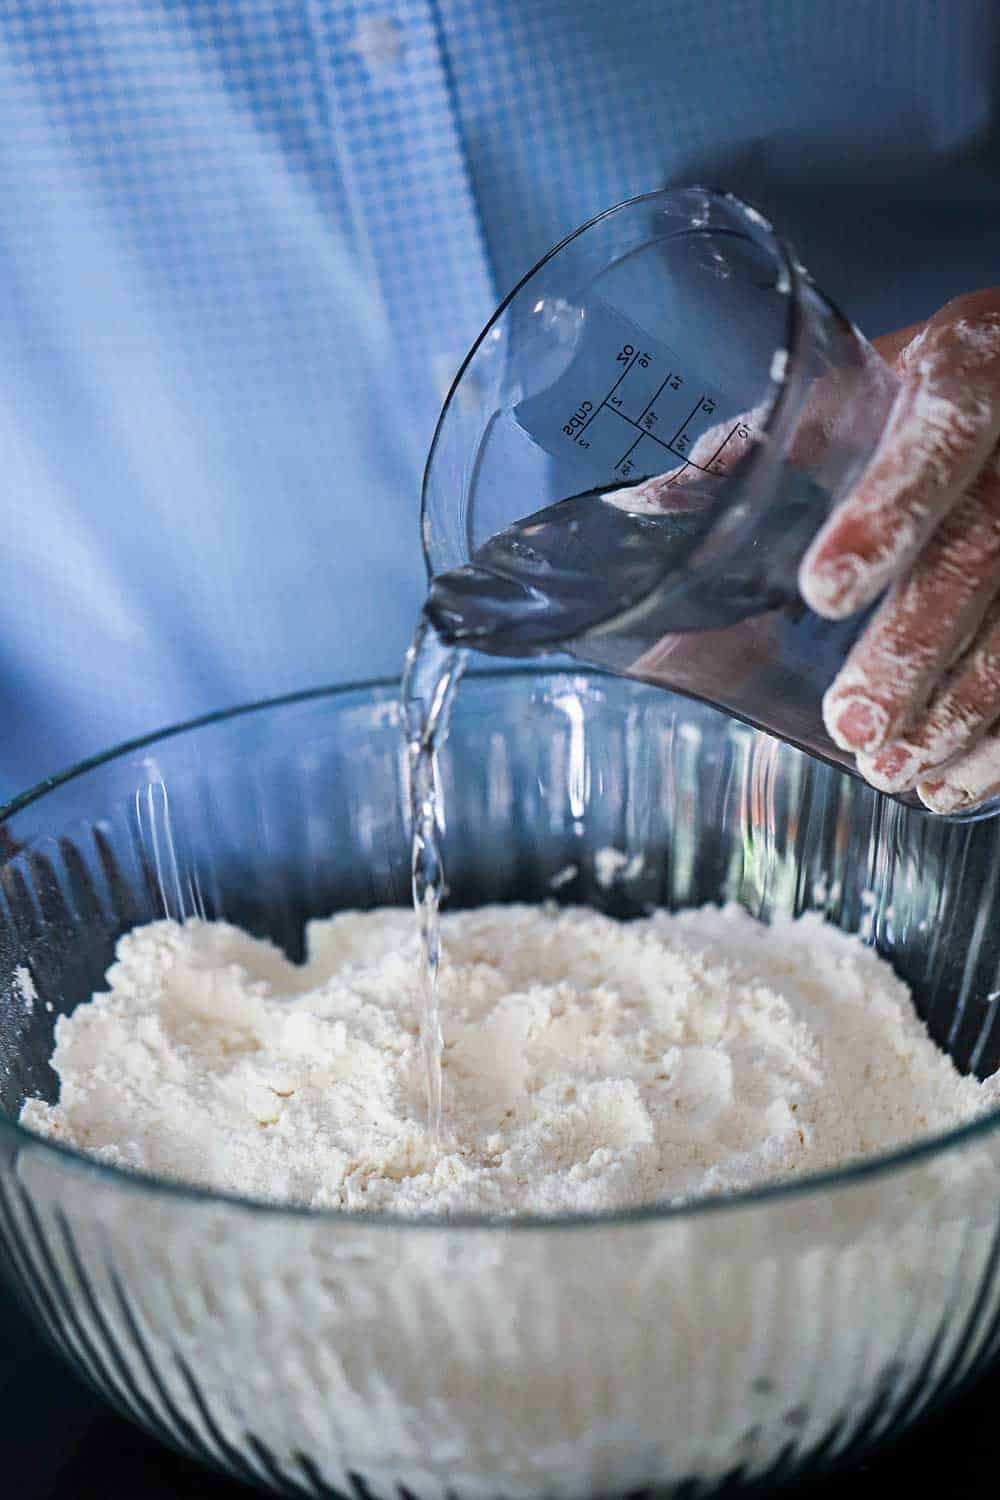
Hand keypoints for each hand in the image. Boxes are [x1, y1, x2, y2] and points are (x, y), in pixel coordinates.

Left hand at [797, 288, 999, 813]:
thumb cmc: (930, 393)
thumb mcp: (864, 386)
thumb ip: (775, 439)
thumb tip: (652, 507)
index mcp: (972, 359)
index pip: (945, 425)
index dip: (888, 510)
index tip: (822, 592)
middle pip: (986, 547)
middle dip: (917, 646)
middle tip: (854, 721)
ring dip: (964, 709)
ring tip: (895, 769)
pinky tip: (954, 782)